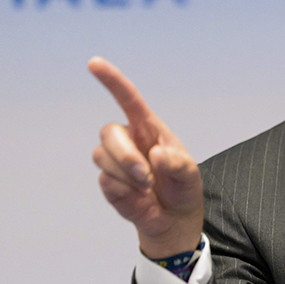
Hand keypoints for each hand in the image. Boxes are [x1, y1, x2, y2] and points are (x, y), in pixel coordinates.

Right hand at [90, 56, 203, 257]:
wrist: (174, 219)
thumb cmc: (183, 187)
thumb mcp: (190, 174)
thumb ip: (178, 163)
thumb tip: (156, 155)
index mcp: (149, 128)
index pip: (128, 99)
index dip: (112, 80)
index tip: (94, 63)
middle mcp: (129, 140)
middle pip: (108, 132)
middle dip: (125, 155)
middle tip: (146, 176)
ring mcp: (115, 162)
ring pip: (103, 157)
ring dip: (127, 175)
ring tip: (147, 187)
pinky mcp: (109, 183)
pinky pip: (105, 182)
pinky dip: (125, 192)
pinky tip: (139, 197)